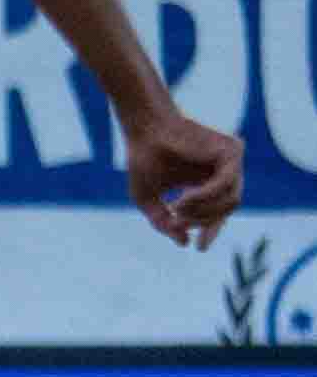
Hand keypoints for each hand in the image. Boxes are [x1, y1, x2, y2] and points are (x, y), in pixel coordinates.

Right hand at [123, 103, 244, 249]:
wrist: (143, 127)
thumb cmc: (142, 159)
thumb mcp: (148, 198)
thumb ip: (163, 222)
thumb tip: (184, 243)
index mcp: (207, 182)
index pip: (219, 212)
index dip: (210, 231)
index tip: (199, 248)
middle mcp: (223, 171)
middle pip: (227, 209)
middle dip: (202, 221)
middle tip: (176, 220)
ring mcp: (231, 160)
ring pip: (232, 201)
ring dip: (204, 211)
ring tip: (177, 207)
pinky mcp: (233, 150)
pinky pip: (227, 183)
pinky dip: (206, 195)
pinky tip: (184, 197)